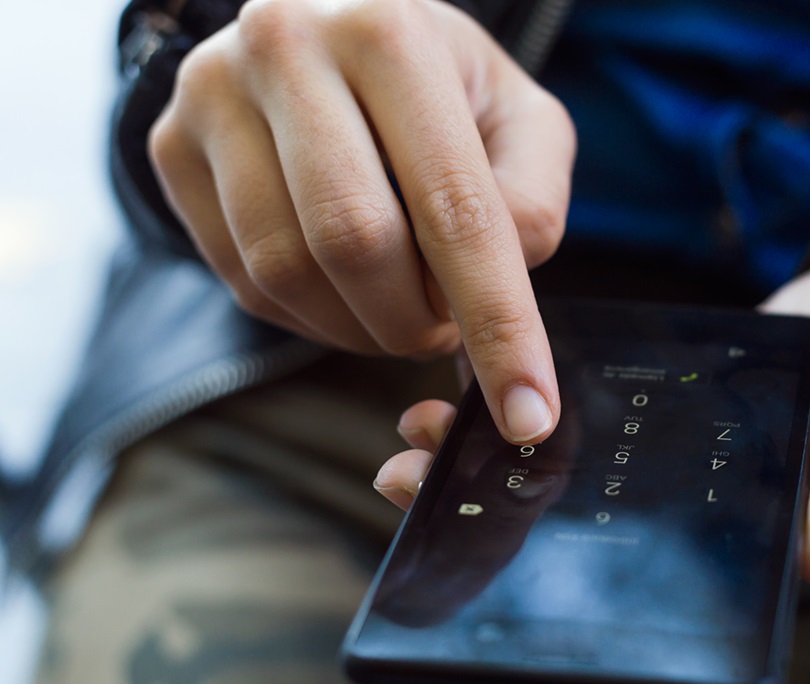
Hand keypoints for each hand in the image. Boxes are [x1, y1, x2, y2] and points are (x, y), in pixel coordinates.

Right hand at [149, 0, 575, 442]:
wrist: (335, 36)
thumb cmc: (444, 90)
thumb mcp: (521, 122)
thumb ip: (533, 202)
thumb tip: (499, 284)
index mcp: (391, 33)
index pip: (454, 208)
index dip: (499, 325)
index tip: (529, 416)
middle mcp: (287, 48)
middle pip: (355, 245)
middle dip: (416, 323)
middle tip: (445, 329)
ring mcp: (213, 95)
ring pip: (288, 272)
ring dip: (361, 327)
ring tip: (402, 304)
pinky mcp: (172, 146)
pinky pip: (244, 280)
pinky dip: (310, 316)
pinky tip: (343, 289)